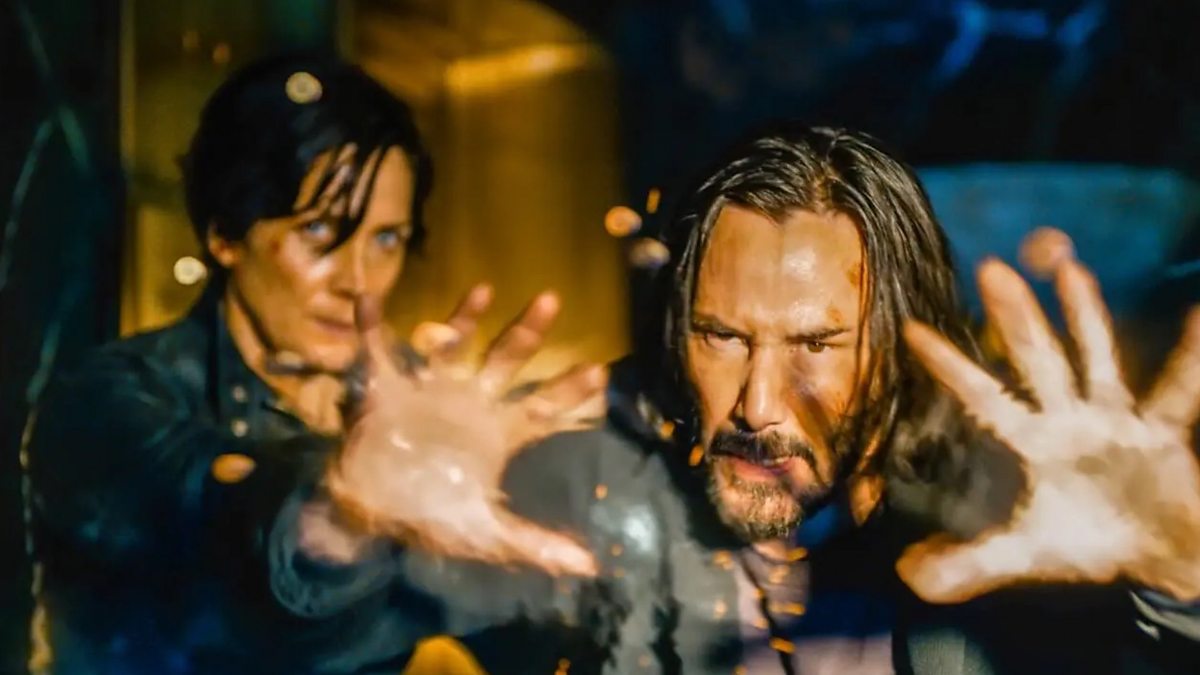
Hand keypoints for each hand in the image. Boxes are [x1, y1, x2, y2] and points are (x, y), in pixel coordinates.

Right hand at [325, 285, 604, 576]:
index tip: (600, 372)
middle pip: (506, 361)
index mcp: (498, 431)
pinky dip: (370, 327)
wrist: (375, 512)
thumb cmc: (435, 515)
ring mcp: (430, 390)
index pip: (542, 407)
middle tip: (551, 300)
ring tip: (484, 290)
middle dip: (527, 333)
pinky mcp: (388, 389)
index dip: (570, 391)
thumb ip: (535, 544)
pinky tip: (369, 301)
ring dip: (465, 319)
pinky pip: (378, 351)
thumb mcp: (486, 532)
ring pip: (453, 346)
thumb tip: (588, 567)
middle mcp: (470, 401)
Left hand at [897, 253, 1199, 602]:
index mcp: (1034, 441)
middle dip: (1016, 318)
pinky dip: (1192, 358)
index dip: (951, 366)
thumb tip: (906, 575)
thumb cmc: (1088, 543)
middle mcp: (1069, 419)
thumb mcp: (1024, 554)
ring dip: (1085, 315)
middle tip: (989, 269)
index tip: (913, 330)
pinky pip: (1178, 392)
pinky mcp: (1161, 432)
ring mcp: (1115, 419)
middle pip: (1037, 360)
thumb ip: (968, 563)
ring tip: (1071, 269)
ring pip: (1096, 358)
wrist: (1156, 558)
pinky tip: (1198, 315)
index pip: (983, 397)